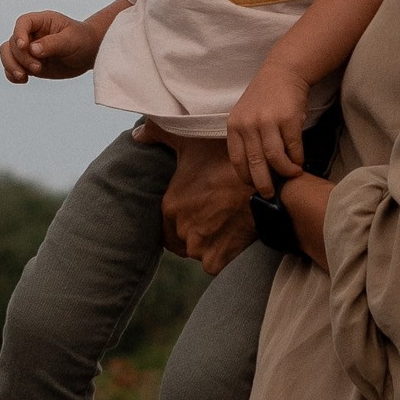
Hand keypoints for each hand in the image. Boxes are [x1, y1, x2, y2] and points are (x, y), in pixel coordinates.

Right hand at [0, 11, 101, 82]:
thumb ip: (53, 43)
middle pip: (12, 42)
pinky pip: (11, 68)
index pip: (23, 22)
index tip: (24, 46)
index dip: (19, 33)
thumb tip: (32, 49)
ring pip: (7, 54)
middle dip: (21, 57)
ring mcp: (28, 49)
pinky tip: (23, 80)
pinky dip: (12, 75)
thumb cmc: (82, 40)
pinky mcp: (29, 63)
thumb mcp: (71, 40)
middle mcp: (31, 34)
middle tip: (38, 68)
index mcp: (42, 21)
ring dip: (11, 66)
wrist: (89, 53)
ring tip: (24, 77)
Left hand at [136, 124, 256, 274]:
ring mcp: (199, 248)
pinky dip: (221, 255)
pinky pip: (213, 264)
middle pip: (181, 239)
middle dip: (192, 231)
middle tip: (210, 217)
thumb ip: (158, 135)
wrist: (263, 183)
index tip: (193, 212)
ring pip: (197, 251)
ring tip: (223, 225)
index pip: (164, 224)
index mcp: (170, 207)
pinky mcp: (217, 260)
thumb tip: (136, 135)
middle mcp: (180, 230)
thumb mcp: (189, 141)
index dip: (177, 219)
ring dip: (206, 244)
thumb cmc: (224, 159)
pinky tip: (231, 237)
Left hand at [225, 61, 310, 195]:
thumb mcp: (246, 116)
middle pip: (255, 163)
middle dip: (264, 183)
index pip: (237, 160)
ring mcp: (268, 121)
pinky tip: (299, 161)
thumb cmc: (264, 99)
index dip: (246, 177)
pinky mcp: (288, 119)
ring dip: (285, 172)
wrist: (282, 73)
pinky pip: (293, 148)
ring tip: (291, 174)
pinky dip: (297, 159)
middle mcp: (248, 124)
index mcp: (234, 126)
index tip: (254, 186)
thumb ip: (247, 139)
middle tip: (272, 193)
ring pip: (275, 159)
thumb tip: (256, 171)